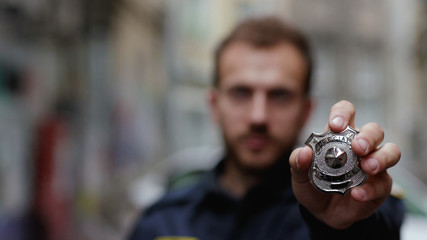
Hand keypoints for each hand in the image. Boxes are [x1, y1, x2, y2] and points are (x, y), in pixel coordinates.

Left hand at [289, 100, 400, 228]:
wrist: (321, 213)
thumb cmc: (312, 186)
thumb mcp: (299, 175)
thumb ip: (297, 162)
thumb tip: (304, 152)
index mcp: (338, 136)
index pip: (346, 113)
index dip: (343, 113)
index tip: (336, 125)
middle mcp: (360, 146)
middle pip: (374, 130)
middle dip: (368, 136)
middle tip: (358, 147)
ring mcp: (374, 164)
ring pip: (391, 151)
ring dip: (381, 157)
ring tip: (367, 167)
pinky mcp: (381, 185)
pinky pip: (384, 183)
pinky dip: (370, 189)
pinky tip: (356, 194)